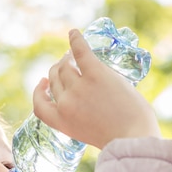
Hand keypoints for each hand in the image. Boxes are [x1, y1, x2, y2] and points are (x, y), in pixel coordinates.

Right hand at [33, 29, 160, 148]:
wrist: (133, 137)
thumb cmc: (119, 138)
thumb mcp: (89, 134)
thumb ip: (80, 119)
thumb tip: (88, 101)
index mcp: (61, 122)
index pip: (39, 105)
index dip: (39, 92)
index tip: (44, 83)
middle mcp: (65, 103)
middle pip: (55, 80)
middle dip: (58, 71)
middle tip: (67, 64)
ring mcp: (79, 87)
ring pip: (65, 66)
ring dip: (67, 59)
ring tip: (73, 54)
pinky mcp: (95, 74)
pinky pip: (80, 51)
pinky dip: (76, 40)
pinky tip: (74, 33)